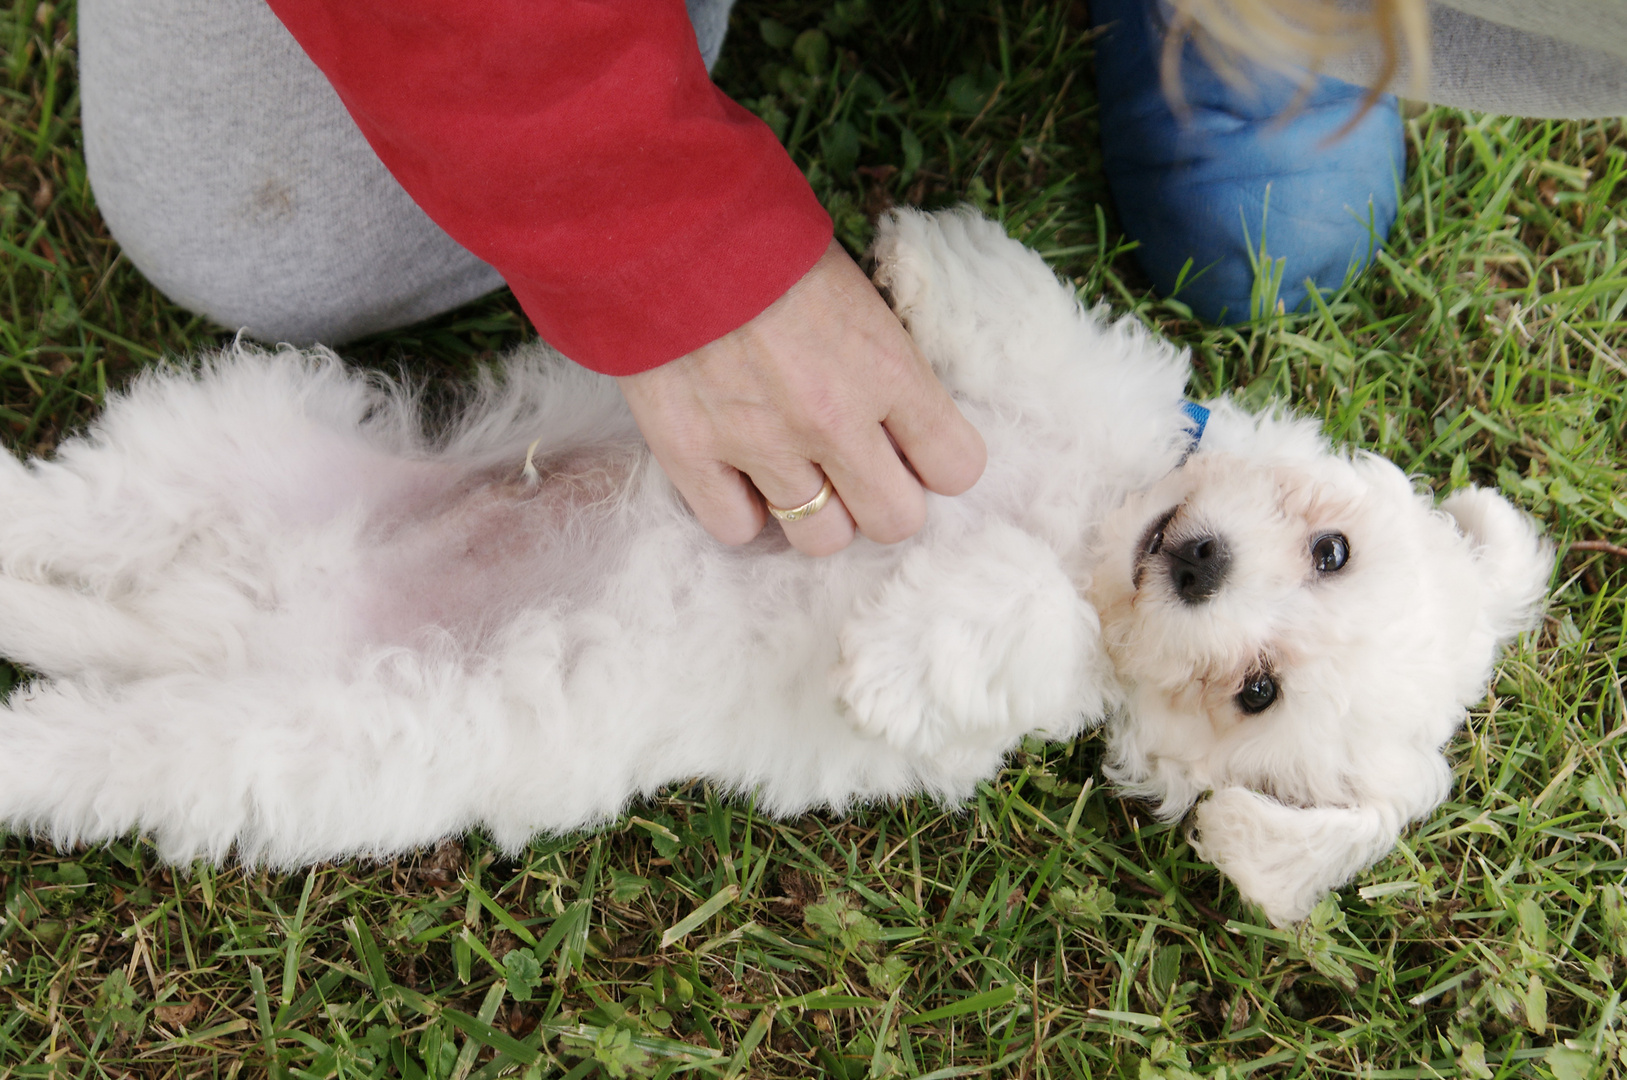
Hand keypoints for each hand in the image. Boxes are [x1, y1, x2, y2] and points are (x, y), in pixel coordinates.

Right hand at [617, 239, 985, 555]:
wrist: (662, 220)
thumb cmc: (763, 238)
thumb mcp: (854, 286)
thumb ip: (882, 358)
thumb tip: (900, 416)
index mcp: (887, 367)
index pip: (956, 466)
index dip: (939, 463)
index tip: (917, 450)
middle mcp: (834, 420)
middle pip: (895, 521)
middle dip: (884, 500)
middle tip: (859, 471)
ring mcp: (761, 445)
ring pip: (821, 538)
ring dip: (816, 512)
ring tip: (796, 472)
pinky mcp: (692, 455)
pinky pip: (737, 530)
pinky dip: (742, 510)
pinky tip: (739, 475)